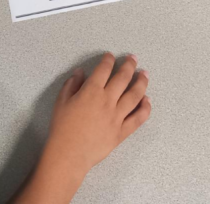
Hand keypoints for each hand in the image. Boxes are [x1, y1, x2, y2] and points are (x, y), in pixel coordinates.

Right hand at [10, 55, 150, 203]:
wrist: (69, 153)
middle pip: (123, 78)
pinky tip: (147, 101)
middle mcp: (107, 100)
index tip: (110, 56)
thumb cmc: (62, 127)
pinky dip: (145, 108)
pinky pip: (138, 118)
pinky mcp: (122, 131)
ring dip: (141, 83)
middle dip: (129, 65)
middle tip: (133, 58)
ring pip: (134, 95)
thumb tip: (80, 72)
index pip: (103, 70)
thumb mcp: (61, 101)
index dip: (108, 60)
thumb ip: (72, 84)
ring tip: (144, 74)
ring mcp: (117, 116)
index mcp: (91, 91)